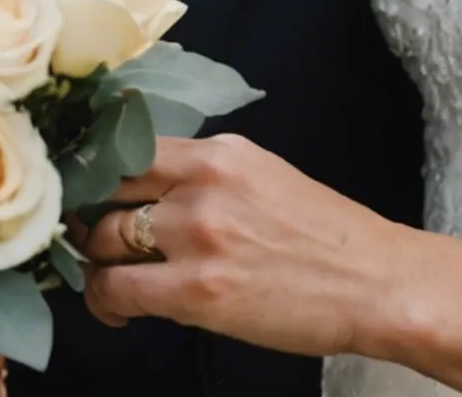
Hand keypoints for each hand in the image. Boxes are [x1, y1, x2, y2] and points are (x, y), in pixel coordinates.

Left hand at [81, 136, 412, 360]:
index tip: (86, 195)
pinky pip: (118, 290)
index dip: (96, 175)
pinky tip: (117, 312)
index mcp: (220, 153)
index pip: (127, 149)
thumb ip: (206, 177)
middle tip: (89, 241)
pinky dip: (105, 303)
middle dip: (87, 219)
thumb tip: (148, 193)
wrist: (374, 283)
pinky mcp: (197, 291)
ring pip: (103, 241)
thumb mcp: (264, 177)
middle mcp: (202, 186)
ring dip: (94, 264)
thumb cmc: (327, 238)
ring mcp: (197, 237)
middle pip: (105, 192)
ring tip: (106, 282)